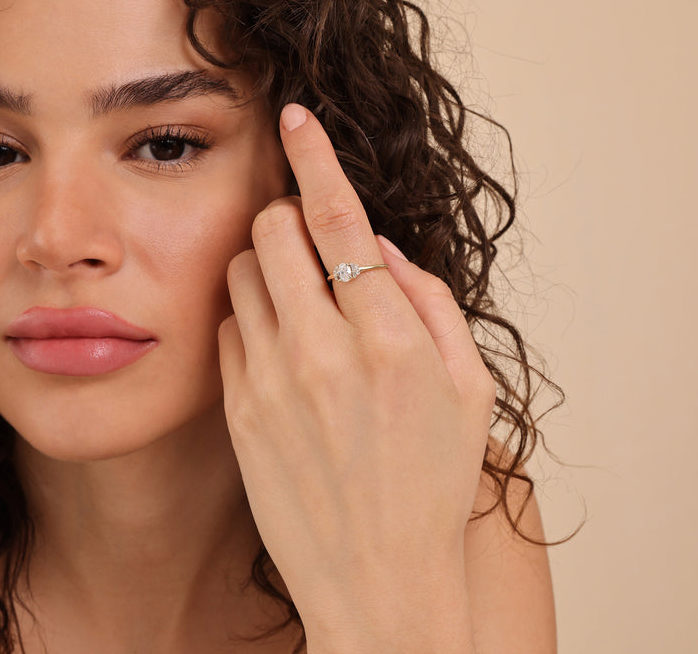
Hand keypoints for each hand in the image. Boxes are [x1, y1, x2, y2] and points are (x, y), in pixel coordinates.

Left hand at [218, 104, 495, 652]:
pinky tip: (281, 349)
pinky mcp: (237, 409)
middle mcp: (323, 351)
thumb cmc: (432, 482)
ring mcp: (271, 381)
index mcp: (390, 339)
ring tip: (299, 302)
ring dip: (268, 266)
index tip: (295, 116)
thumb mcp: (469, 388)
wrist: (377, 580)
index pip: (340, 219)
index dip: (316, 156)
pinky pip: (228, 327)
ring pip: (241, 271)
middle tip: (308, 239)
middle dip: (286, 217)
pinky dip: (252, 318)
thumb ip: (431, 301)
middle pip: (272, 230)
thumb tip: (382, 247)